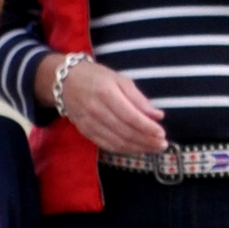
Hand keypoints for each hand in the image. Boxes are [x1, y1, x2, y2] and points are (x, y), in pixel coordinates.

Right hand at [55, 57, 170, 155]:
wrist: (66, 82)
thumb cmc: (98, 77)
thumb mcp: (120, 80)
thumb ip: (139, 99)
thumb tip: (158, 116)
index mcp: (106, 93)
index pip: (130, 116)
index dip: (147, 127)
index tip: (162, 133)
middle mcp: (95, 109)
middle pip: (124, 131)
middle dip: (146, 141)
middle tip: (162, 145)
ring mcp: (88, 123)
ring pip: (116, 142)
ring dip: (137, 148)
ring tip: (154, 149)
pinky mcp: (84, 131)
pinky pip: (106, 145)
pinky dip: (124, 149)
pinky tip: (137, 149)